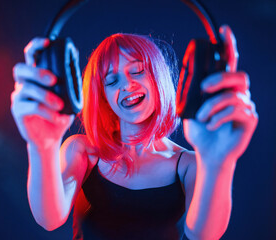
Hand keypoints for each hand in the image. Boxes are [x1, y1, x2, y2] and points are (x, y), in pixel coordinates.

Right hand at [11, 38, 74, 145]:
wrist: (51, 139)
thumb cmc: (59, 114)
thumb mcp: (70, 98)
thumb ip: (71, 82)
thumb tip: (77, 62)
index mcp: (36, 76)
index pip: (31, 55)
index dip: (37, 46)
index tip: (49, 43)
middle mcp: (24, 83)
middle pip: (21, 69)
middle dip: (37, 71)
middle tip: (54, 80)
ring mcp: (19, 97)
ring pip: (27, 88)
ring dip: (45, 95)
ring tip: (60, 105)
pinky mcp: (18, 111)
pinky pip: (31, 107)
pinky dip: (47, 112)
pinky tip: (58, 118)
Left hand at [183, 25, 257, 165]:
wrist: (206, 153)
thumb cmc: (200, 129)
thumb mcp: (189, 108)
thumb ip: (189, 92)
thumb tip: (183, 74)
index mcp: (223, 88)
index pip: (229, 63)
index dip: (228, 46)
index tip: (223, 30)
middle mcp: (237, 93)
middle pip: (238, 75)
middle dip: (220, 78)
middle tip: (203, 87)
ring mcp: (245, 106)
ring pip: (234, 95)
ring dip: (212, 106)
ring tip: (201, 117)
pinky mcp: (249, 119)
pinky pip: (237, 110)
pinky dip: (219, 117)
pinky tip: (210, 125)